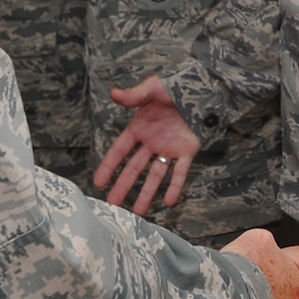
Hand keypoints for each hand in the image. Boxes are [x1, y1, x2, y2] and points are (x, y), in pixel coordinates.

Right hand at [93, 76, 201, 215]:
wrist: (201, 88)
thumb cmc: (173, 86)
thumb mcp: (152, 89)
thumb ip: (134, 96)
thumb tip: (113, 93)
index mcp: (139, 128)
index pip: (119, 151)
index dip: (109, 166)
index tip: (98, 182)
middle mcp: (151, 142)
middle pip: (134, 168)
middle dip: (123, 186)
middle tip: (111, 205)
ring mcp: (169, 149)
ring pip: (155, 175)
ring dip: (147, 193)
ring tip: (138, 213)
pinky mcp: (187, 152)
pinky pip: (180, 172)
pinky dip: (175, 187)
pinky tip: (168, 203)